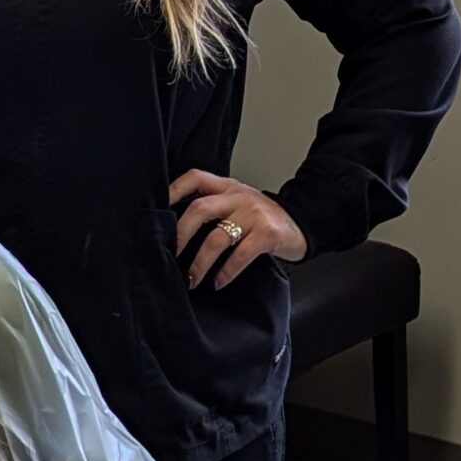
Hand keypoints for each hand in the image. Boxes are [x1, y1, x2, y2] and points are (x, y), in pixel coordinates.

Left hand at [169, 169, 305, 290]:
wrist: (303, 222)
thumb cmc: (263, 218)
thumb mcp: (239, 202)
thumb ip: (215, 206)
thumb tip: (177, 230)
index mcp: (228, 186)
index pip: (195, 178)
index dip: (173, 190)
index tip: (157, 211)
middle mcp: (239, 196)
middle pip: (200, 209)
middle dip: (180, 235)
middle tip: (170, 254)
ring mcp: (254, 214)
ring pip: (216, 237)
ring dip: (200, 262)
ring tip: (192, 278)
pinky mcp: (267, 234)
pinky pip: (240, 255)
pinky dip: (226, 272)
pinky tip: (218, 282)